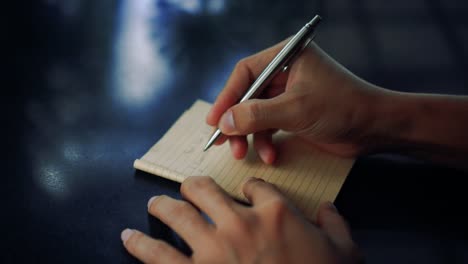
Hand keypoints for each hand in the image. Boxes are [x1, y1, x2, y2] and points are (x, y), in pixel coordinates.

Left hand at [121, 176, 360, 263]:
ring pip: (178, 215)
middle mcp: (240, 223)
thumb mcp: (345, 252)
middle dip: (193, 187)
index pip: (255, 186)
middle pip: (205, 190)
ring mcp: (215, 249)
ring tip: (154, 204)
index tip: (245, 194)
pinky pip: (159, 256)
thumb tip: (328, 209)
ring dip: (162, 206)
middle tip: (186, 189)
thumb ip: (335, 224)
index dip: (249, 188)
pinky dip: (140, 245)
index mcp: (275, 212)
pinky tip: (128, 238)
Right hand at [206, 40, 390, 163]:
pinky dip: (266, 141)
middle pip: (248, 95)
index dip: (226, 97)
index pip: (246, 73)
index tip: (213, 121)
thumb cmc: (341, 108)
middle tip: (223, 142)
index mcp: (287, 57)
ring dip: (250, 135)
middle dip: (236, 120)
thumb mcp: (295, 110)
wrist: (375, 128)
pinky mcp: (294, 113)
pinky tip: (271, 156)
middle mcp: (286, 72)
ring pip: (256, 113)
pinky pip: (270, 126)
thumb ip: (256, 115)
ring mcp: (289, 93)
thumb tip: (223, 122)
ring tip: (244, 154)